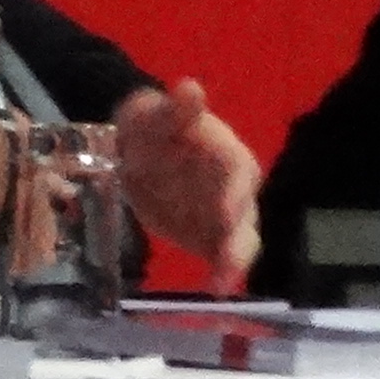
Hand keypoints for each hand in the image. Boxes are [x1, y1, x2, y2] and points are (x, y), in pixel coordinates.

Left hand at [109, 78, 261, 291]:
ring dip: (234, 261)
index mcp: (225, 151)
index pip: (237, 169)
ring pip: (241, 239)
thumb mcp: (151, 115)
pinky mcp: (211, 238)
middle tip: (229, 259)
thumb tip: (190, 88)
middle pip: (245, 211)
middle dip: (238, 236)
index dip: (233, 190)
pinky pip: (221, 258)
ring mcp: (226, 216)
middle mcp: (234, 187)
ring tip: (223, 283)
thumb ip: (173, 109)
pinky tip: (214, 290)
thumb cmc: (149, 129)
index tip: (225, 211)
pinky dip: (221, 274)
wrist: (134, 156)